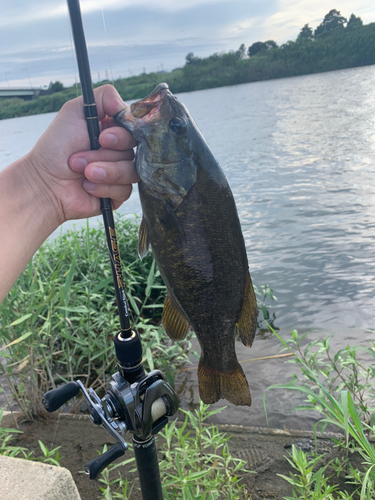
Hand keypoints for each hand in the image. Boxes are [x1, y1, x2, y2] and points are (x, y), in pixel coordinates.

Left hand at [26, 84, 138, 225]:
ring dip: (104, 172)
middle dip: (105, 155)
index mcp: (112, 131)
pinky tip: (87, 186)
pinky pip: (125, 190)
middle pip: (133, 151)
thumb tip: (125, 104)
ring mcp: (120, 174)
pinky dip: (104, 188)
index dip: (122, 135)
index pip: (134, 130)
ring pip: (131, 172)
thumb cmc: (56, 147)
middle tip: (80, 157)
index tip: (103, 138)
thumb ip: (103, 97)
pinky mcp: (117, 194)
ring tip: (83, 173)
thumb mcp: (74, 112)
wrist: (45, 182)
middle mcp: (119, 152)